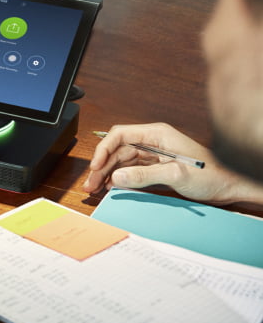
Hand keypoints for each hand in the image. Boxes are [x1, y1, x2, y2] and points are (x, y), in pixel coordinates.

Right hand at [82, 122, 262, 205]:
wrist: (232, 187)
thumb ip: (144, 176)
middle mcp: (153, 142)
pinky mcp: (157, 168)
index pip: (120, 135)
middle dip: (102, 166)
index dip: (104, 149)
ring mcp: (154, 155)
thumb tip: (117, 178)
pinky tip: (112, 188)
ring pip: (122, 162)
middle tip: (90, 183)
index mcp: (157, 134)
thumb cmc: (212, 175)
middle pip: (118, 150)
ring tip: (95, 188)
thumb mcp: (176, 175)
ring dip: (108, 174)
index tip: (96, 166)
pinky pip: (132, 172)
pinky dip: (120, 180)